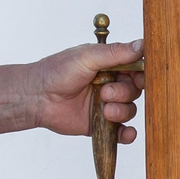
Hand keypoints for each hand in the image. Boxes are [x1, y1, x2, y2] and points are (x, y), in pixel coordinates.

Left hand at [0, 40, 142, 138]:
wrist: (37, 97)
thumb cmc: (57, 71)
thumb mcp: (88, 56)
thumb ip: (115, 53)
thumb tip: (142, 44)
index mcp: (109, 65)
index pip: (136, 68)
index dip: (141, 74)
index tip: (137, 77)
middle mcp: (110, 84)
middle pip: (135, 90)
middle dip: (124, 93)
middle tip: (105, 93)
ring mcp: (106, 105)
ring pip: (130, 110)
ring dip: (121, 111)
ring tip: (104, 109)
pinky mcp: (101, 124)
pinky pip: (121, 131)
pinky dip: (127, 134)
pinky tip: (125, 133)